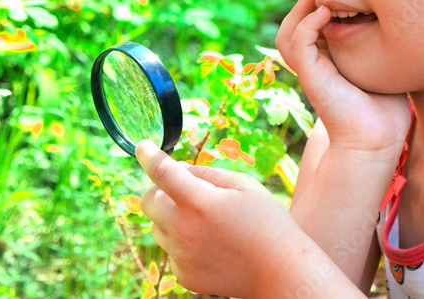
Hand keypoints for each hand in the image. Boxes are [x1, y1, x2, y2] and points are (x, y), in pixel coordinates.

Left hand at [137, 140, 301, 297]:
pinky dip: (182, 243)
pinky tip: (210, 243)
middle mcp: (184, 231)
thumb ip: (206, 174)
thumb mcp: (243, 185)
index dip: (149, 155)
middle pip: (147, 201)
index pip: (161, 172)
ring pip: (158, 227)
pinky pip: (172, 251)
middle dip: (157, 189)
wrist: (280, 272)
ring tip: (205, 220)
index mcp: (199, 202)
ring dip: (171, 217)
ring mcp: (182, 256)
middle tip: (178, 188)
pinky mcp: (185, 276)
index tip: (143, 146)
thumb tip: (177, 169)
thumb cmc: (267, 222)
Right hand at [276, 0, 410, 153]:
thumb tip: (402, 15)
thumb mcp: (384, 64)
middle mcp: (314, 63)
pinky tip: (327, 12)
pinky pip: (298, 41)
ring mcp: (310, 69)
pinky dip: (308, 23)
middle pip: (294, 21)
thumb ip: (381, 42)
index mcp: (326, 59)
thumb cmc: (386, 108)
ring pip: (288, 31)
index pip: (311, 21)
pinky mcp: (310, 76)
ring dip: (302, 8)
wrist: (378, 141)